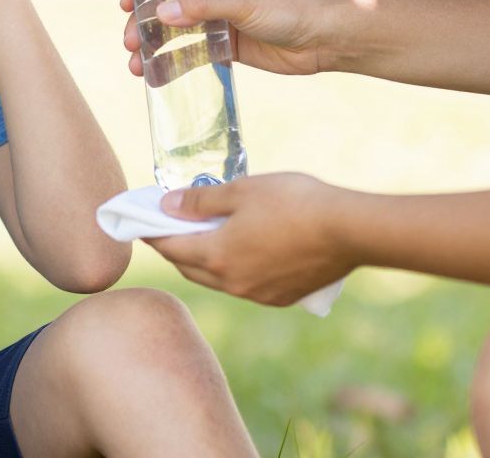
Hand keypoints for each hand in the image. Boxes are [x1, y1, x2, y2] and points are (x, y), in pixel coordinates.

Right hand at [121, 0, 333, 76]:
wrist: (326, 37)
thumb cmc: (291, 7)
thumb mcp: (244, 2)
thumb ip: (202, 7)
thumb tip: (160, 13)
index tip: (124, 4)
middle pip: (165, 5)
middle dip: (143, 24)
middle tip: (130, 45)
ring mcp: (218, 19)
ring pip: (174, 31)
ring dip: (153, 47)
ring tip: (136, 67)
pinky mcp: (226, 46)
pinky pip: (191, 53)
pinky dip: (171, 64)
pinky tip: (154, 77)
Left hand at [146, 173, 353, 305]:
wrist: (348, 231)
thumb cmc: (294, 203)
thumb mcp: (241, 191)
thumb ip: (200, 201)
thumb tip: (166, 206)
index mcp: (217, 257)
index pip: (170, 249)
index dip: (153, 234)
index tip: (142, 223)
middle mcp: (232, 284)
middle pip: (190, 268)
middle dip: (176, 249)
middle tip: (170, 228)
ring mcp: (258, 295)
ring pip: (219, 279)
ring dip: (206, 260)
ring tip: (207, 236)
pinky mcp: (282, 298)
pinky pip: (245, 286)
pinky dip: (234, 269)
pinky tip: (243, 252)